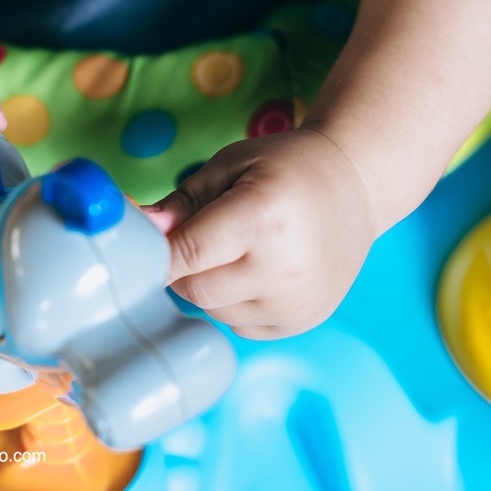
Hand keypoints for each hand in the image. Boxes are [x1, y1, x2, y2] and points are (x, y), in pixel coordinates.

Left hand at [143, 128, 379, 338]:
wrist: (356, 185)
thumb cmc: (285, 168)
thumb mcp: (229, 165)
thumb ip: (180, 202)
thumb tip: (138, 229)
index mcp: (263, 217)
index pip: (184, 255)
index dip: (153, 254)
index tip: (133, 248)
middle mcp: (284, 268)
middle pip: (193, 289)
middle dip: (182, 266)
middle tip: (196, 236)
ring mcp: (297, 302)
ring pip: (213, 310)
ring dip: (208, 284)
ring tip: (236, 247)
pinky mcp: (303, 322)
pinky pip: (239, 325)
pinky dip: (233, 302)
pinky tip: (257, 268)